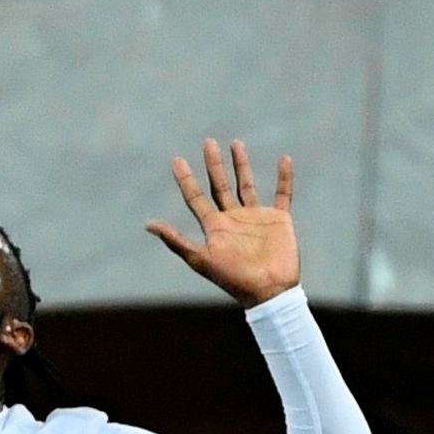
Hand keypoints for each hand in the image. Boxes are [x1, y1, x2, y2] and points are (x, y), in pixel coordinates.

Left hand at [145, 137, 302, 306]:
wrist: (269, 292)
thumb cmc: (234, 279)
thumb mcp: (201, 259)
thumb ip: (177, 241)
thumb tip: (148, 224)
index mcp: (215, 227)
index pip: (196, 198)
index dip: (186, 180)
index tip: (176, 160)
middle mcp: (234, 219)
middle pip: (220, 186)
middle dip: (214, 165)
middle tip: (208, 142)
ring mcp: (256, 218)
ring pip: (247, 185)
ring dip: (241, 165)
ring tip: (235, 144)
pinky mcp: (279, 219)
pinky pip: (283, 194)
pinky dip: (284, 178)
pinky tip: (284, 159)